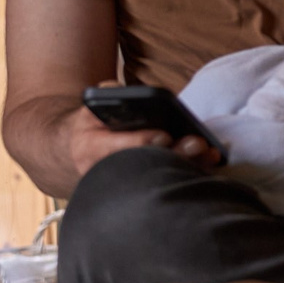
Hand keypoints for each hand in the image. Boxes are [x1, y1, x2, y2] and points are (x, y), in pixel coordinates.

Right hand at [8, 95, 214, 200]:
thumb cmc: (90, 126)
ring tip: (210, 154)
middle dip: (174, 155)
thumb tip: (122, 90)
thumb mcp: (90, 107)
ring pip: (158, 180)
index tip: (164, 134)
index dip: (142, 141)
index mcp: (91, 148)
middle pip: (146, 165)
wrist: (73, 155)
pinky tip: (208, 165)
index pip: (119, 147)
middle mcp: (107, 172)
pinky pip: (164, 185)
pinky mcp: (138, 192)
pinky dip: (187, 176)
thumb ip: (106, 94)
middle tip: (197, 144)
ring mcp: (123, 185)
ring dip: (187, 167)